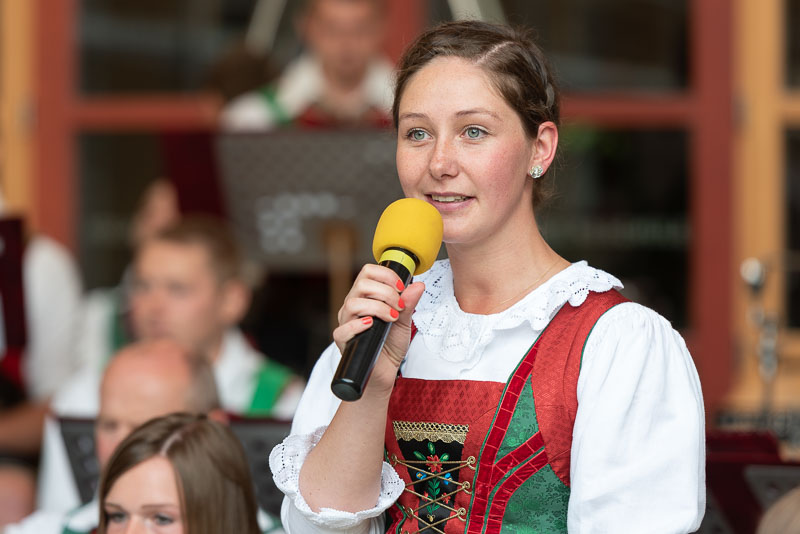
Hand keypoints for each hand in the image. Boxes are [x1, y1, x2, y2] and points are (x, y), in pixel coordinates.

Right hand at [333, 264, 424, 391]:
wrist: (385, 371)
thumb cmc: (390, 345)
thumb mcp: (404, 321)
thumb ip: (409, 303)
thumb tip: (418, 285)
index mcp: (365, 297)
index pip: (367, 273)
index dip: (385, 274)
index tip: (401, 287)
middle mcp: (353, 307)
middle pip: (361, 284)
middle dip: (385, 292)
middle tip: (399, 306)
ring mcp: (346, 323)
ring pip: (352, 304)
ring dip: (377, 307)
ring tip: (392, 318)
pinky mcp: (343, 341)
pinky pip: (343, 329)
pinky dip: (358, 325)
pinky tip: (372, 325)